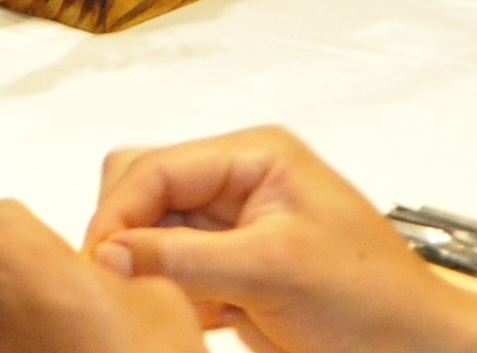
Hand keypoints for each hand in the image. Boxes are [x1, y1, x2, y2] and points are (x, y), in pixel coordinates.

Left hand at [0, 199, 208, 352]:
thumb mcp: (159, 298)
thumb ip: (117, 267)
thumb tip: (108, 271)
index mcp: (10, 260)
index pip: (2, 216)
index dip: (42, 236)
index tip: (72, 260)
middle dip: (12, 273)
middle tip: (66, 299)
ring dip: (4, 317)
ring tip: (63, 342)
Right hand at [78, 130, 476, 352]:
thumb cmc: (378, 303)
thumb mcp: (273, 272)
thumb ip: (185, 257)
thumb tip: (109, 252)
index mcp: (254, 155)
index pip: (154, 168)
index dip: (118, 213)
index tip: (99, 262)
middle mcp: (239, 181)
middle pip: (145, 192)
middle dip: (129, 237)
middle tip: (121, 284)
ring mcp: (235, 228)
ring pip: (154, 237)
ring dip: (151, 273)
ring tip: (165, 307)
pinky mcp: (235, 270)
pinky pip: (175, 273)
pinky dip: (173, 299)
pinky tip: (198, 321)